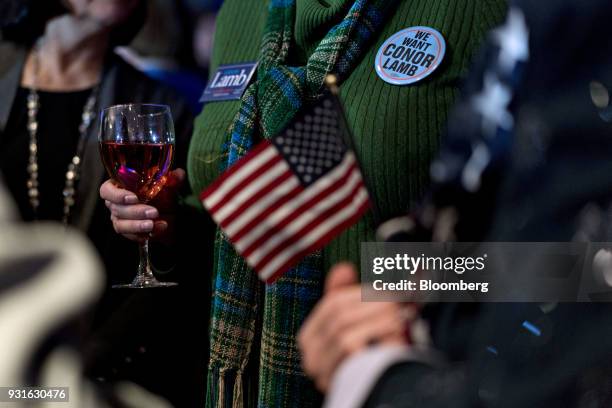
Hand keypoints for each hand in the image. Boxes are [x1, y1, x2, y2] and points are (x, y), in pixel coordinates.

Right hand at [99, 168, 184, 242]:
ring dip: (137, 226)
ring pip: (121, 225)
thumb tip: (179, 174)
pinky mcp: (128, 233)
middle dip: (135, 212)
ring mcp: (120, 220)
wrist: (170, 213)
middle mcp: (116, 204)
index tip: (133, 198)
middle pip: (117, 209)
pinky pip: (131, 236)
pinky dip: (144, 235)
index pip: (107, 191)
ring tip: (152, 225)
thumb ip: (172, 179)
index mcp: (120, 187)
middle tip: (153, 212)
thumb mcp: (168, 186)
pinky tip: (158, 230)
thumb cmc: (162, 195)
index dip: (117, 195)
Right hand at [298, 263, 413, 391]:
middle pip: (338, 316)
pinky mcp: (337, 380)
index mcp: (310, 337)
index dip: (360, 293)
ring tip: (400, 315)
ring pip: (344, 333)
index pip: (332, 304)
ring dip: (377, 320)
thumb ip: (346, 296)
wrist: (380, 393)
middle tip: (398, 298)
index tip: (386, 288)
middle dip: (372, 304)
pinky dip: (375, 337)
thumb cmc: (369, 357)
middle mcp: (310, 355)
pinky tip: (395, 333)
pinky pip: (352, 349)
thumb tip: (343, 268)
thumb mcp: (357, 325)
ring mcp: (321, 371)